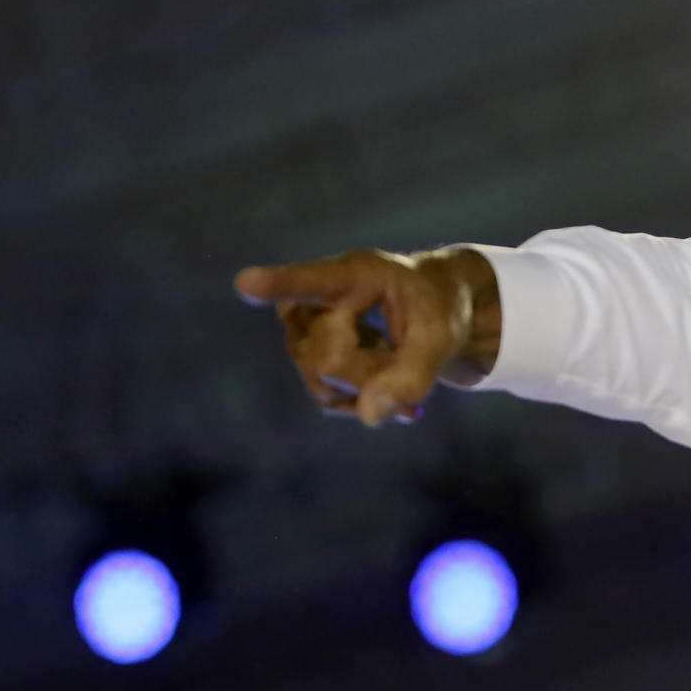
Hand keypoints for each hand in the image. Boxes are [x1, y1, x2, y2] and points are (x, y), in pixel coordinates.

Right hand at [233, 247, 496, 426]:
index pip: (311, 282)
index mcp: (355, 274)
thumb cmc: (439, 309)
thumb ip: (414, 375)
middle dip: (372, 372)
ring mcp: (305, 332)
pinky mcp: (309, 361)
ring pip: (323, 383)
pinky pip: (329, 398)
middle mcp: (317, 299)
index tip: (247, 284)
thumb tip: (370, 417)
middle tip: (408, 355)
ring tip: (397, 357)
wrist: (435, 310)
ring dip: (370, 384)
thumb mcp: (443, 337)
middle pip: (326, 361)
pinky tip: (391, 385)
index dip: (278, 285)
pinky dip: (366, 398)